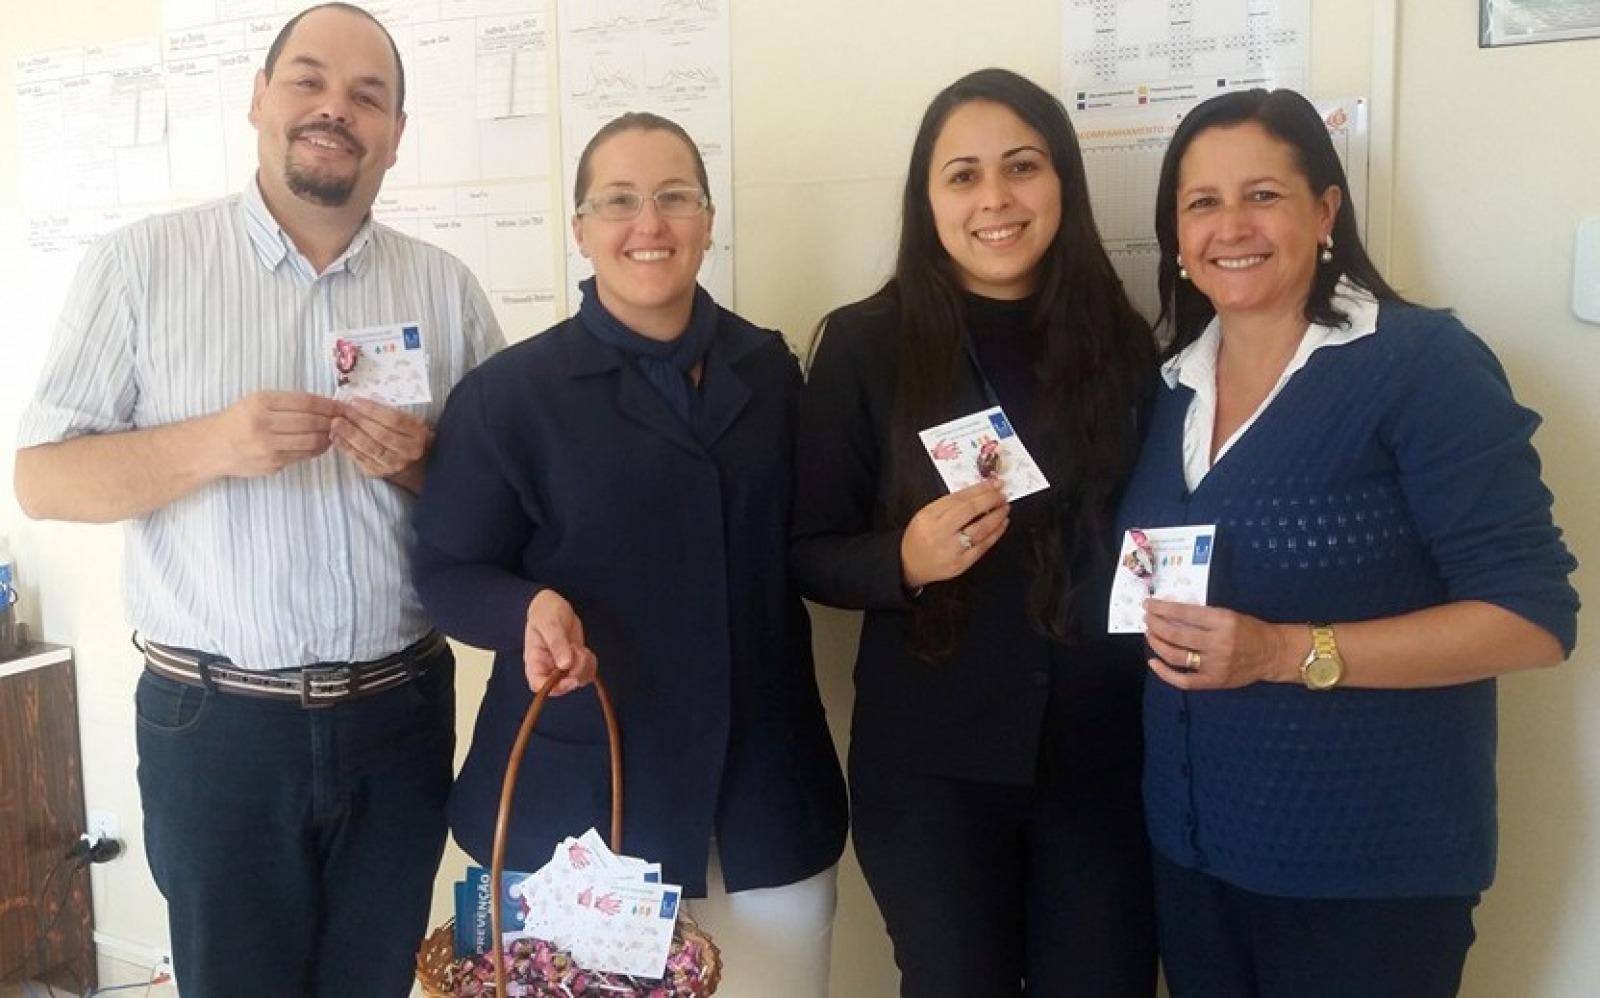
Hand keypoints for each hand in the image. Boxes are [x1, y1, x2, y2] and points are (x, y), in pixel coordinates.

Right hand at [209, 391, 338, 477]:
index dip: (329, 404)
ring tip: (335, 431)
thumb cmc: (239, 419)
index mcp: (261, 403)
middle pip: (312, 422)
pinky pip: (303, 455)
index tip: (343, 405)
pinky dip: (318, 449)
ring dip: (329, 436)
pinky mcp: (272, 464)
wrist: (213, 446)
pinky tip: (322, 443)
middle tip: (345, 419)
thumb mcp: (257, 401)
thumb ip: (288, 402)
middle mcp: (264, 424)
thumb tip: (326, 405)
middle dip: (333, 421)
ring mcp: (268, 447)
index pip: (306, 402)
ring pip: (311, 441)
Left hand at [330, 398, 432, 492]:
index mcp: (418, 434)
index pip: (395, 420)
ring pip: (370, 448)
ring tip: (336, 423)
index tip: (356, 401)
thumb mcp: (409, 420)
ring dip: (350, 435)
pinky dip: (346, 447)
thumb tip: (362, 402)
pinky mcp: (379, 472)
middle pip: (381, 435)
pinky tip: (336, 437)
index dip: (374, 410)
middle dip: (359, 422)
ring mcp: (393, 464)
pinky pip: (360, 459)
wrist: (415, 464)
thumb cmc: (408, 435)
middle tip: (343, 411)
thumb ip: (390, 411)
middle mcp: (408, 451)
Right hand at [523, 589, 597, 696]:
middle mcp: (548, 668)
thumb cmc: (545, 612)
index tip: (571, 679)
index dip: (556, 688)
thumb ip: (557, 643)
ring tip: (578, 647)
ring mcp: (562, 667)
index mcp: (535, 661)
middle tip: (577, 651)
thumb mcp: (549, 624)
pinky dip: (591, 663)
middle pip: (562, 686)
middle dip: (576, 672)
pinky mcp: (575, 663)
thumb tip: (565, 664)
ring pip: (578, 680)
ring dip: (585, 665)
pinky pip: (587, 672)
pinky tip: (584, 650)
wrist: (554, 605)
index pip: (539, 685)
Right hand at [899, 479, 1009, 589]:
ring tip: (1004, 507)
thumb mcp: (926, 515)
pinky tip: (1002, 524)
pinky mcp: (961, 564)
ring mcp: (951, 550)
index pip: (959, 498)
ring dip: (996, 516)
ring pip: (980, 529)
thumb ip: (948, 505)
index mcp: (929, 517)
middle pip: (970, 511)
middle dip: (990, 499)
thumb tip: (978, 493)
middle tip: (1002, 493)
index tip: (993, 483)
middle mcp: (939, 533)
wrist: (909, 565)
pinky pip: (983, 546)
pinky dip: (996, 533)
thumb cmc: (919, 537)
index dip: (979, 489)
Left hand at [1143, 598, 1298, 689]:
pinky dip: (1165, 673)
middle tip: (1147, 619)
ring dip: (1157, 644)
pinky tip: (1153, 661)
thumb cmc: (1250, 630)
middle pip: (1176, 635)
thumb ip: (1203, 616)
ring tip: (1150, 634)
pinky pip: (1184, 680)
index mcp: (1223, 621)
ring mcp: (1215, 664)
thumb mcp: (1230, 614)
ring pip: (1176, 656)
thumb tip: (1170, 613)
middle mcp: (1218, 643)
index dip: (1162, 608)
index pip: (1185, 613)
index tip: (1149, 604)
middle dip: (1155, 625)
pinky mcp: (1214, 681)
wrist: (1273, 653)